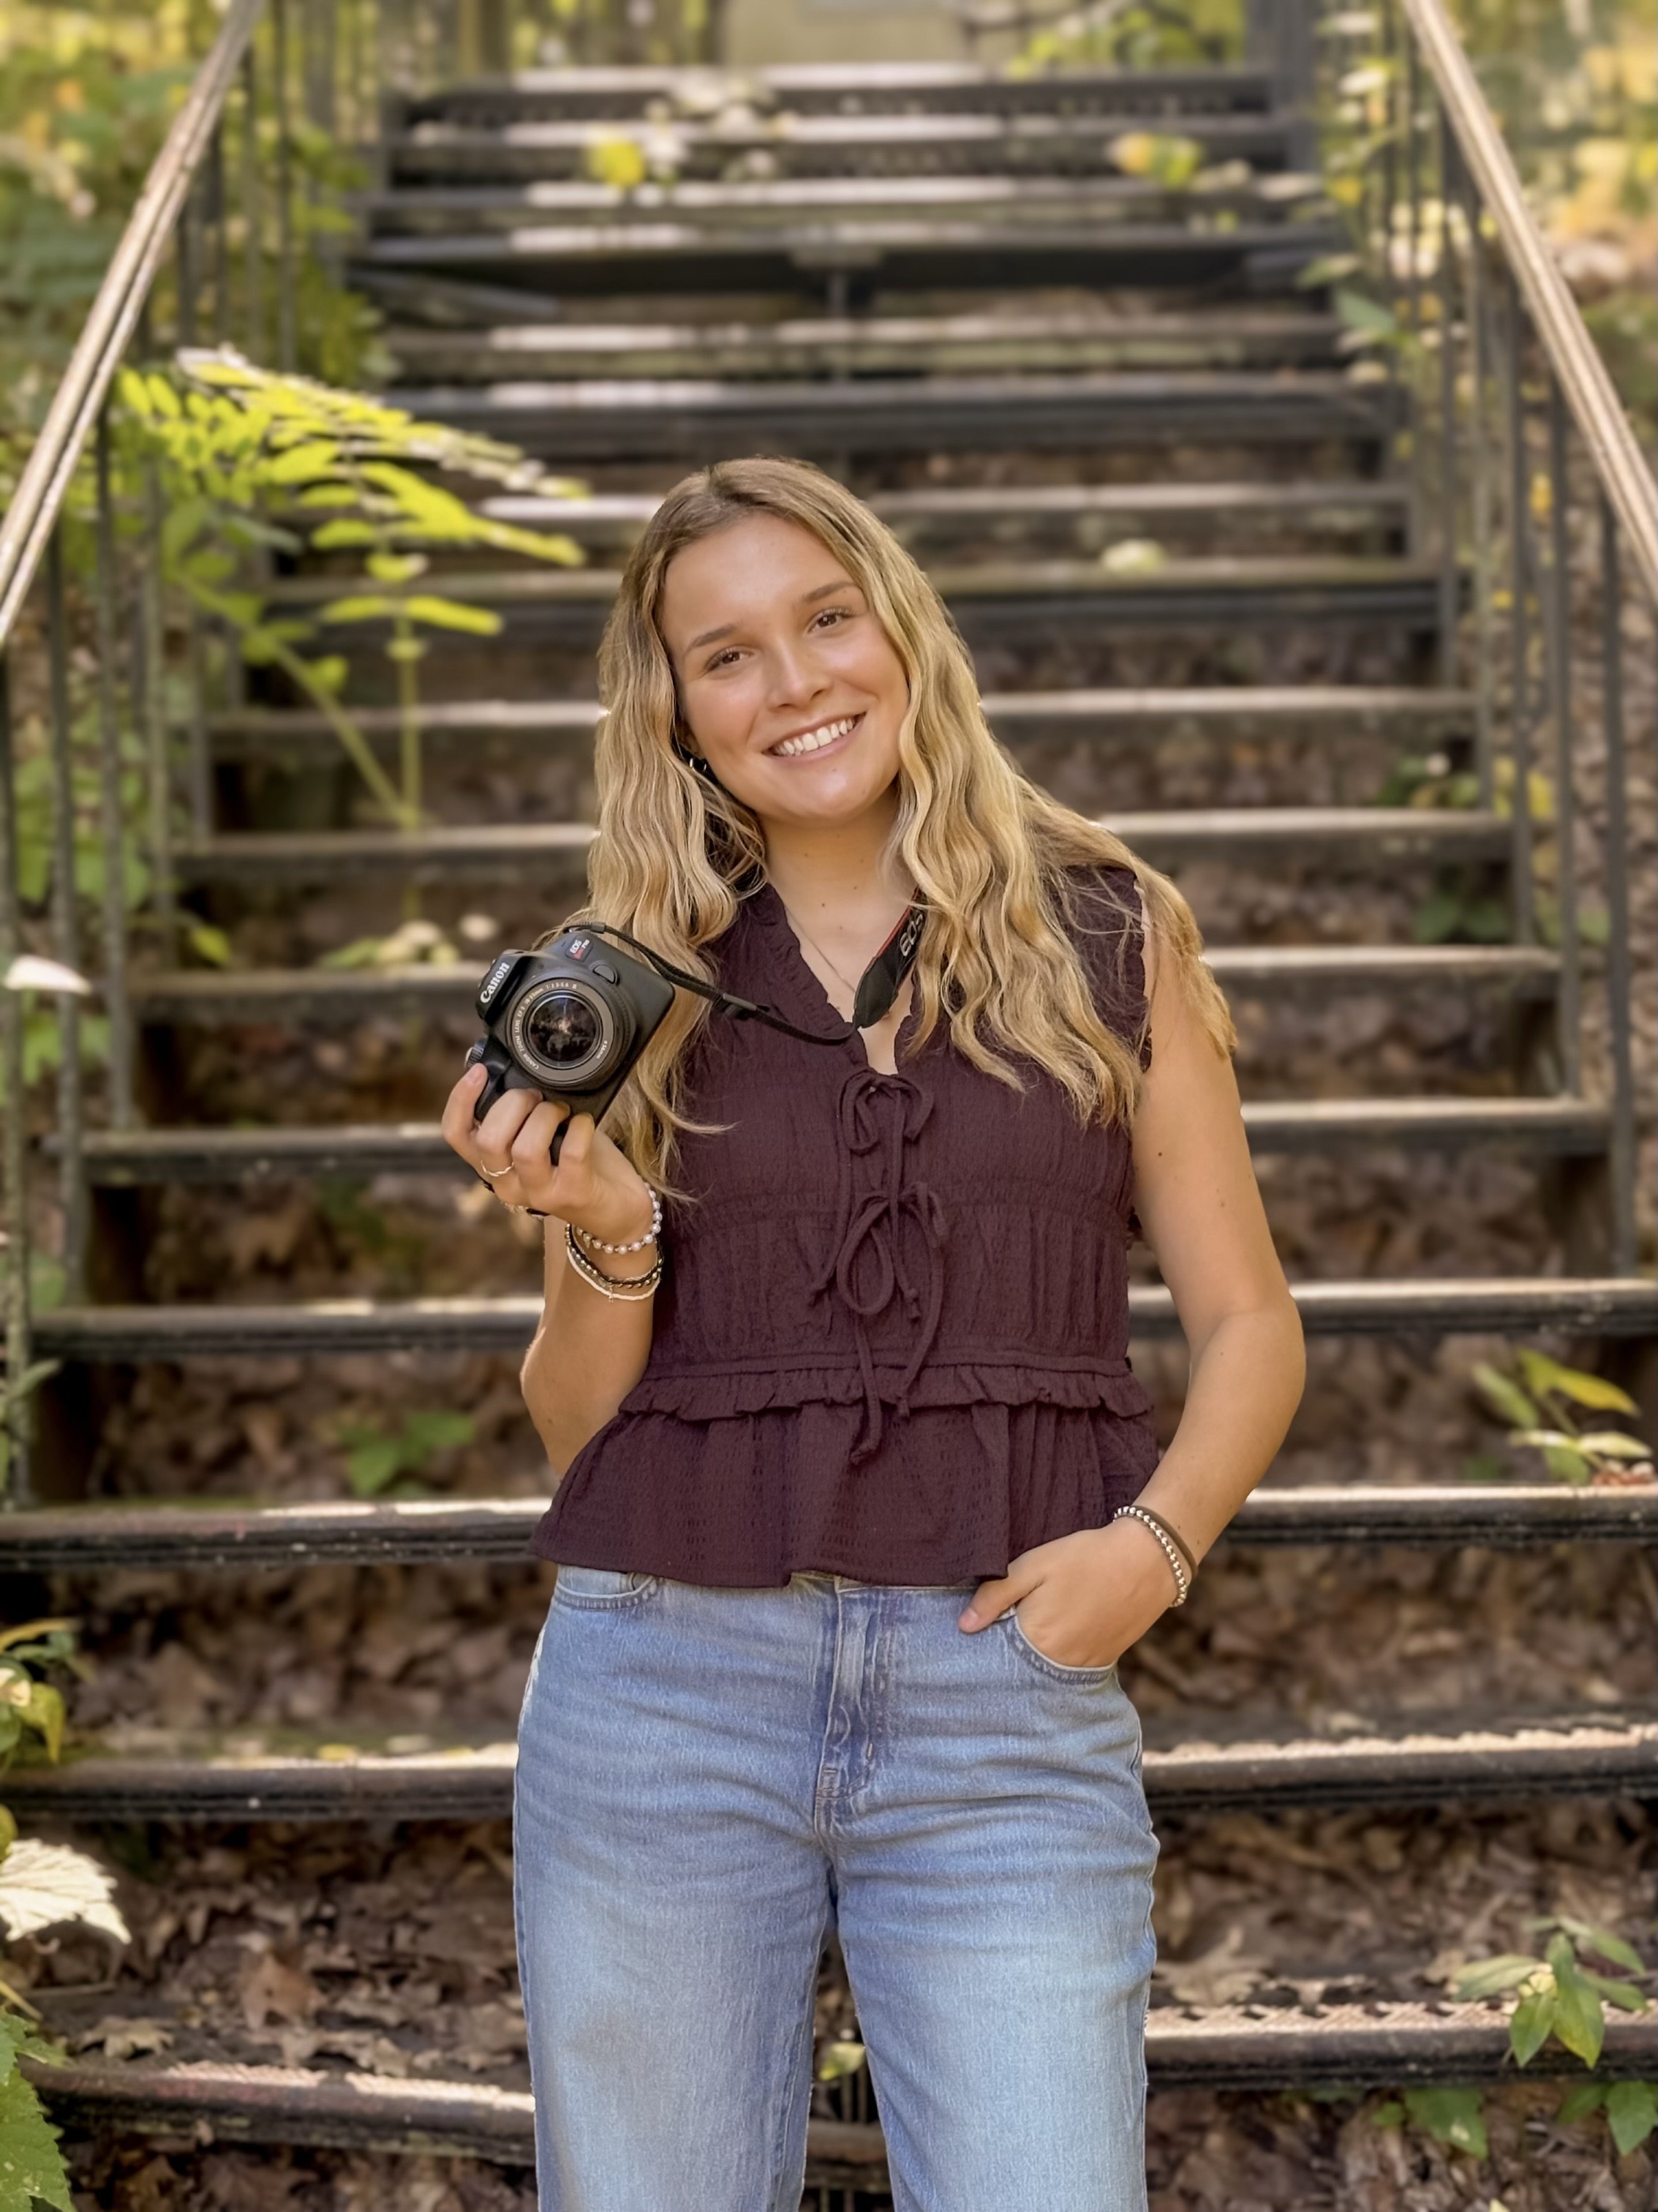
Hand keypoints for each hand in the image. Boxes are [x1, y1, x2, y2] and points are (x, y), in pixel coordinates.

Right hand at [441, 1063, 654, 1251]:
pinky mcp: (572, 1194)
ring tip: (560, 1109)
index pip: (457, 1135)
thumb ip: (520, 1111)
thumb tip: (510, 1069)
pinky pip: (571, 1153)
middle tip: (536, 1095)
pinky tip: (585, 1121)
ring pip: (525, 1150)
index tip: (480, 1072)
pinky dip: (580, 1127)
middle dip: (513, 1104)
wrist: (614, 1205)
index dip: (460, 1100)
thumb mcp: (539, 1134)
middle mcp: (507, 1184)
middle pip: (488, 1141)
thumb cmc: (574, 1162)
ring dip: (545, 1116)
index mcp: (492, 1165)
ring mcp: (539, 1193)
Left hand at [957, 1519, 1177, 1668]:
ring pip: (1046, 1668)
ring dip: (1036, 1654)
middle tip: (1015, 1621)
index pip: (997, 1654)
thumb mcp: (1034, 1565)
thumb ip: (996, 1595)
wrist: (1148, 1561)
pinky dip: (1061, 1655)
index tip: (983, 1628)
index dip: (988, 1640)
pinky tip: (1063, 1630)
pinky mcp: (1104, 1662)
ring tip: (1041, 1625)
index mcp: (1035, 1638)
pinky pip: (1071, 1667)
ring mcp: (1083, 1665)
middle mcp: (1058, 1662)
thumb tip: (964, 1626)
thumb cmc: (1086, 1557)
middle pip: (1020, 1665)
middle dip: (1011, 1649)